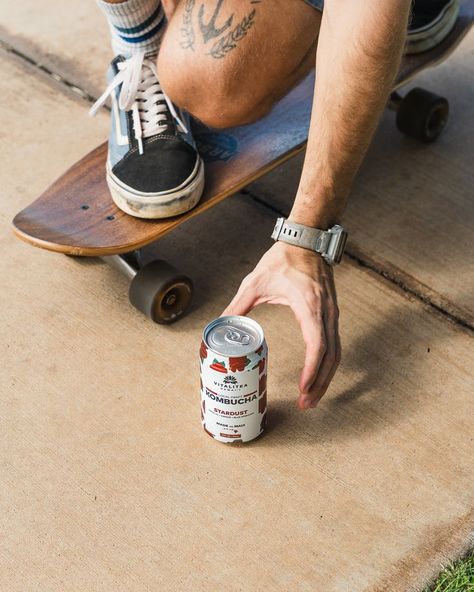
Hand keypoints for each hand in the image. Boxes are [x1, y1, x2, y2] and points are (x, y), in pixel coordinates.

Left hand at [222, 241, 340, 409]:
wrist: (306, 240)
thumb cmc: (282, 259)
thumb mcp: (254, 283)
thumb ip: (237, 307)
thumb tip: (219, 327)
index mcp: (310, 305)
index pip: (318, 345)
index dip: (312, 370)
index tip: (303, 388)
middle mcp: (326, 312)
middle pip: (331, 356)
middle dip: (320, 383)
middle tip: (306, 404)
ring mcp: (332, 314)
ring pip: (336, 353)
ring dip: (325, 377)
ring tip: (311, 398)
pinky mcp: (331, 314)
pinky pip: (334, 344)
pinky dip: (327, 364)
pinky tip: (316, 377)